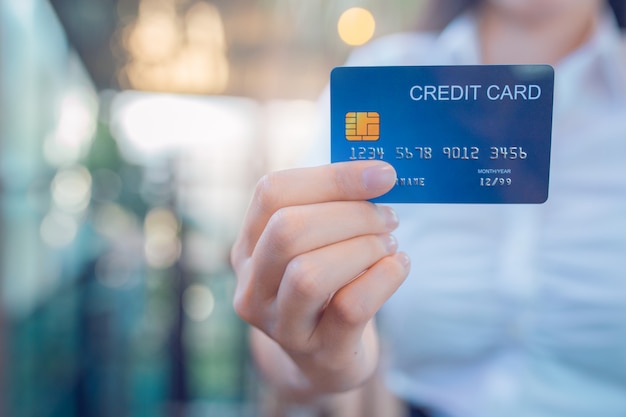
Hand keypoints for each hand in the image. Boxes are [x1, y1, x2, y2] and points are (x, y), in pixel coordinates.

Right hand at [231, 161, 409, 393]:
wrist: (326, 358)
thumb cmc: (328, 286)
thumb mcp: (317, 245)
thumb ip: (333, 208)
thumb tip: (378, 173)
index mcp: (248, 245)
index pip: (272, 192)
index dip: (332, 177)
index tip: (382, 174)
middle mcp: (252, 286)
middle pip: (287, 230)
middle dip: (351, 215)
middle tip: (388, 218)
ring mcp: (280, 325)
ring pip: (309, 274)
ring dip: (363, 248)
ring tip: (389, 244)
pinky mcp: (318, 352)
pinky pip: (349, 308)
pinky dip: (383, 279)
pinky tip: (398, 266)